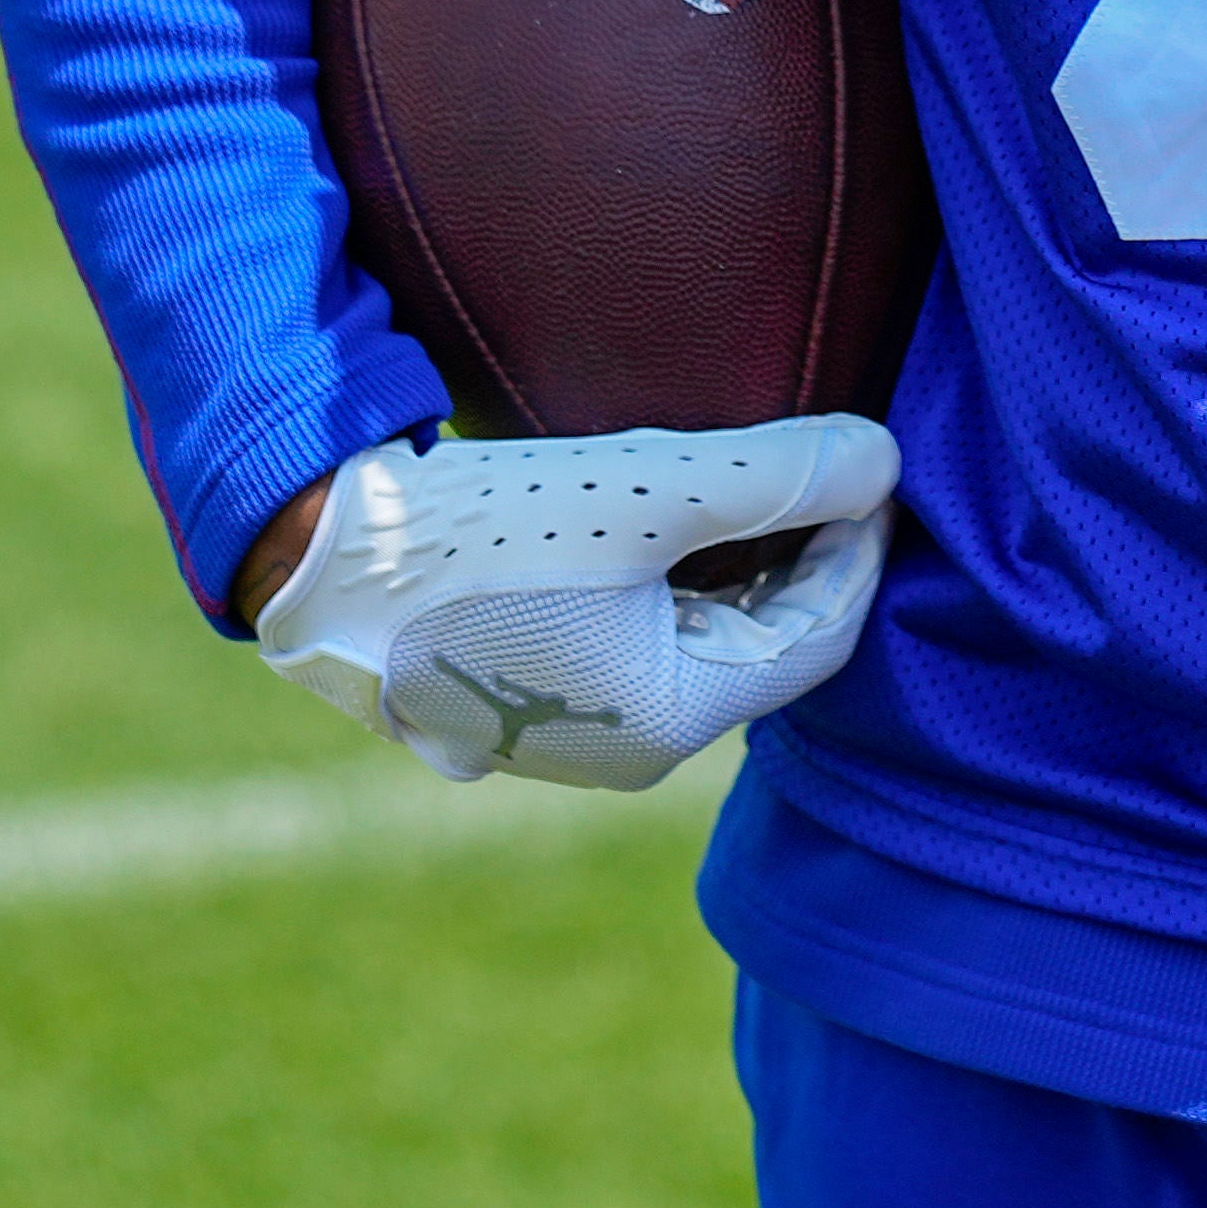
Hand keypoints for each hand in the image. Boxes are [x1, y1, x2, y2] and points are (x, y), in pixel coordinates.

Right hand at [245, 421, 896, 792]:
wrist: (319, 560)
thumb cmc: (486, 536)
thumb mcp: (646, 492)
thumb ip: (778, 475)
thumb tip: (887, 458)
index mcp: (671, 722)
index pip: (820, 635)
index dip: (859, 544)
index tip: (870, 463)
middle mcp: (629, 749)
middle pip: (764, 640)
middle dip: (802, 551)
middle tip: (823, 458)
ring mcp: (572, 729)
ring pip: (700, 636)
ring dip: (737, 559)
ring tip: (752, 472)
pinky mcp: (526, 694)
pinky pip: (637, 636)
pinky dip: (673, 577)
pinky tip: (668, 510)